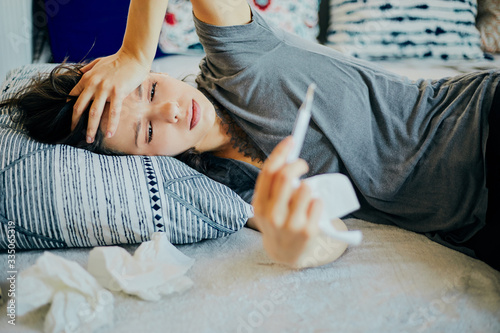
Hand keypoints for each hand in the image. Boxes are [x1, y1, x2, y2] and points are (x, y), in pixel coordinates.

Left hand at [70, 48, 149, 142]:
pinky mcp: (118, 92)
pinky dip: (111, 124)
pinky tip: (109, 134)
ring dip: (90, 128)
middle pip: (79, 107)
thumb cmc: (119, 59)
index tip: (71, 119)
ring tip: (89, 139)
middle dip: (75, 122)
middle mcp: (93, 84)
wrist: (134, 55)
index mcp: (87, 77)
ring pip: (94, 113)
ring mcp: (105, 88)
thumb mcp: (98, 62)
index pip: (74, 96)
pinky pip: (113, 112)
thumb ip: (88, 68)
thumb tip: (79, 73)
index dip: (70, 108)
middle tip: (74, 133)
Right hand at [251, 137, 322, 267]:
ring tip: (305, 194)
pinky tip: (311, 209)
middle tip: (302, 164)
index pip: (269, 171)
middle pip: (286, 176)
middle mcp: (272, 215)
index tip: (292, 140)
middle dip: (298, 164)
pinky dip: (317, 200)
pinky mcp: (308, 231)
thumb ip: (272, 185)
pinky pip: (317, 202)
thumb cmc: (276, 220)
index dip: (281, 152)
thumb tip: (288, 154)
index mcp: (259, 205)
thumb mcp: (265, 205)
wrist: (283, 253)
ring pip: (305, 188)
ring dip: (307, 185)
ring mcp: (291, 224)